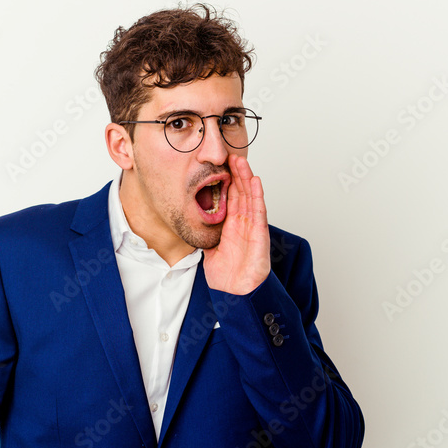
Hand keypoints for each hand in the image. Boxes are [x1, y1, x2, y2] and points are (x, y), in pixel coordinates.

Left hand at [203, 153, 270, 293]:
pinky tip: (254, 181)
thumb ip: (203, 233)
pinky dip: (257, 195)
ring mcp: (252, 227)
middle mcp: (243, 223)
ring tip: (241, 160)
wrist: (235, 292)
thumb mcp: (208, 248)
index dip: (226, 180)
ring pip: (249, 197)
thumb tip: (187, 221)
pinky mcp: (259, 234)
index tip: (220, 163)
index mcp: (231, 225)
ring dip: (246, 178)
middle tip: (231, 155)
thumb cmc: (226, 275)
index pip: (230, 197)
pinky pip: (258, 211)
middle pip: (241, 192)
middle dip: (236, 173)